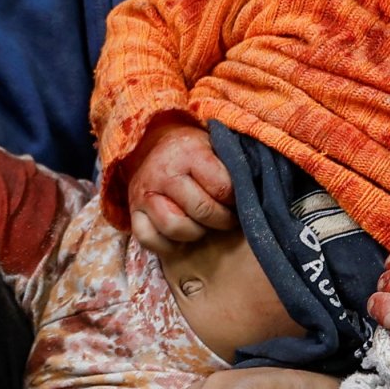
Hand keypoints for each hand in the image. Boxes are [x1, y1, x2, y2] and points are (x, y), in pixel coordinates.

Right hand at [124, 120, 234, 249]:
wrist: (155, 144)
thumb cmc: (194, 151)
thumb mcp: (216, 147)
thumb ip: (235, 166)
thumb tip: (256, 192)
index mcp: (189, 152)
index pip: (223, 188)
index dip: (238, 200)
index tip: (239, 200)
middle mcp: (163, 172)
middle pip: (201, 211)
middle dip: (222, 220)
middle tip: (228, 217)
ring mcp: (145, 193)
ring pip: (175, 226)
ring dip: (196, 232)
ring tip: (204, 225)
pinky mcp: (133, 211)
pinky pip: (149, 239)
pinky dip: (168, 244)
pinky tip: (181, 234)